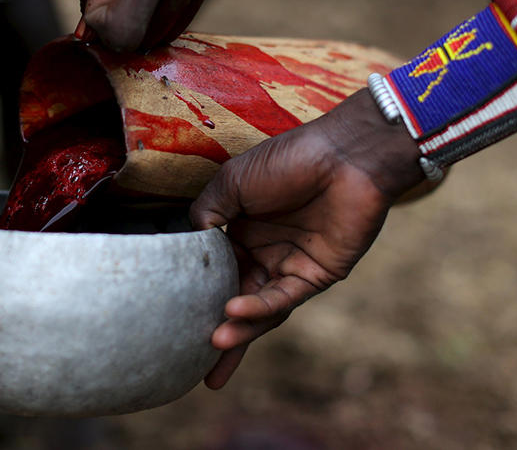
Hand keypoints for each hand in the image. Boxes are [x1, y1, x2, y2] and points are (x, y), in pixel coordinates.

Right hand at [189, 91, 424, 388]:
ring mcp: (289, 265)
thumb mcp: (232, 182)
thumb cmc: (288, 160)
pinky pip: (283, 299)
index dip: (197, 293)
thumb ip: (207, 214)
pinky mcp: (316, 275)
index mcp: (242, 231)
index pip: (215, 271)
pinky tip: (234, 312)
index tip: (172, 314)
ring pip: (259, 308)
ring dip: (238, 329)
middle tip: (192, 361)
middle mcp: (264, 252)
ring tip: (213, 344)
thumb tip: (189, 245)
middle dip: (216, 330)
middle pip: (235, 298)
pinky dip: (259, 307)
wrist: (343, 155)